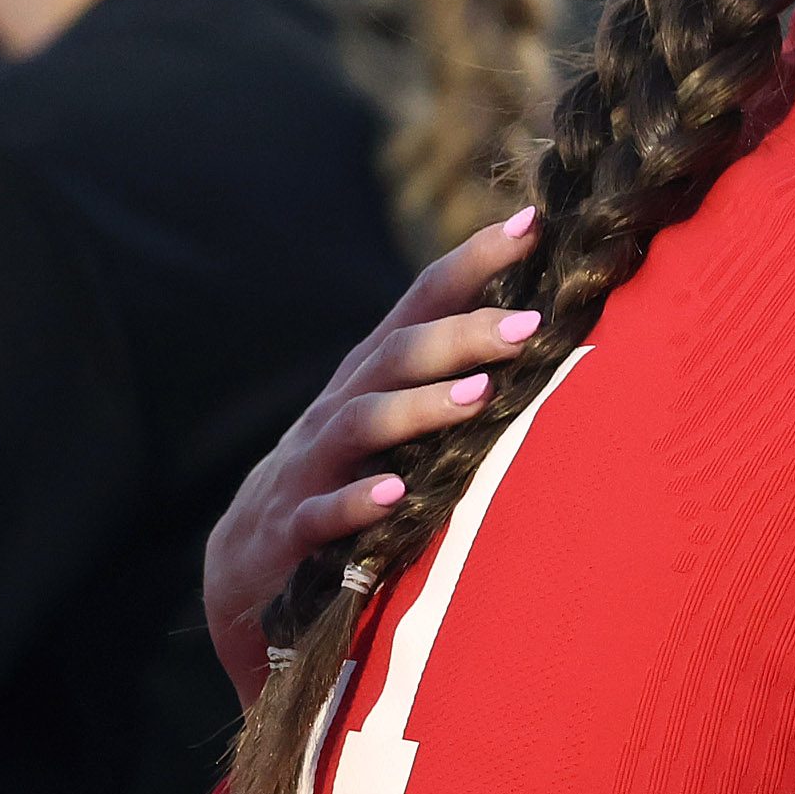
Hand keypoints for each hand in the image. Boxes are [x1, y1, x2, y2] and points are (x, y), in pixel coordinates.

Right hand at [206, 208, 544, 699]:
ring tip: (478, 396)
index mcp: (372, 377)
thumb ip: (454, 378)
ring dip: (420, 409)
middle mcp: (340, 408)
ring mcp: (311, 467)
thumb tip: (545, 329)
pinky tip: (397, 496)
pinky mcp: (292, 531)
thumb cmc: (350, 479)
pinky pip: (324, 514)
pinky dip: (359, 503)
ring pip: (361, 425)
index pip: (421, 303)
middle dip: (462, 335)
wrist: (249, 568)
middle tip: (529, 324)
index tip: (532, 224)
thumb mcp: (397, 423)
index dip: (472, 261)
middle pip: (397, 355)